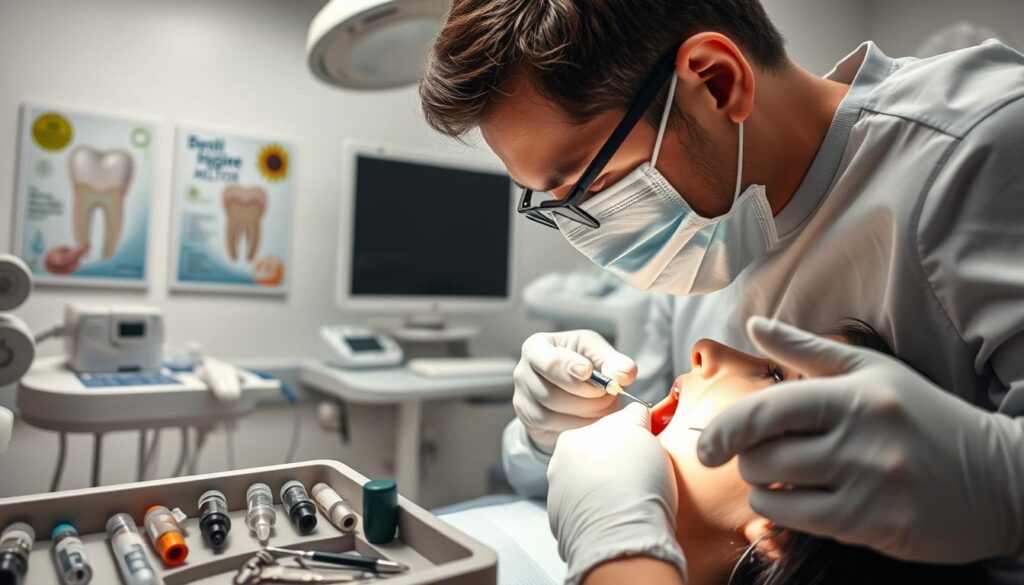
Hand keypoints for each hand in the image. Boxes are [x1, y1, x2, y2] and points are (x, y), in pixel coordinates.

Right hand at [513, 330, 636, 453]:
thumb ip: (614, 362)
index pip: (549, 361)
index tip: (590, 372)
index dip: (570, 369)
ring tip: (604, 406)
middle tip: (609, 395)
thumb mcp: (599, 355)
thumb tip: (624, 374)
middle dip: (586, 397)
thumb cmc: (584, 363)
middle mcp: (523, 370)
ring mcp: (522, 397)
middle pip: (551, 392)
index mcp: (538, 346)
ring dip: (585, 413)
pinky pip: (552, 428)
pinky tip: (592, 419)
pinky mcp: (528, 419)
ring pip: (551, 413)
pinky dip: (578, 425)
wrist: (571, 388)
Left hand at [548, 403, 685, 584]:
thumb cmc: (634, 485)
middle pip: (595, 452)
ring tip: (628, 497)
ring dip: (604, 485)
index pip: (608, 426)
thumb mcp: (640, 432)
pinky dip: (596, 509)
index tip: (645, 447)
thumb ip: (633, 417)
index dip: (633, 435)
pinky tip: (614, 514)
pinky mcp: (561, 521)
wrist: (621, 537)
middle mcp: (559, 463)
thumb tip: (635, 413)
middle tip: (639, 473)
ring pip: (588, 480)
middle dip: (614, 459)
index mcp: (572, 437)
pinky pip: (583, 507)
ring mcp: (558, 492)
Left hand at [698, 317, 1023, 561]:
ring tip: (782, 475)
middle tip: (761, 455)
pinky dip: (781, 510)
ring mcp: (871, 483)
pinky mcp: (878, 523)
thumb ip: (806, 350)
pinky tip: (794, 499)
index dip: (727, 429)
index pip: (769, 410)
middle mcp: (862, 437)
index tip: (706, 445)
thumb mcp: (870, 371)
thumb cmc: (923, 416)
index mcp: (855, 394)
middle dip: (747, 457)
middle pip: (763, 454)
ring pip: (776, 489)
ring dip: (763, 485)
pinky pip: (799, 520)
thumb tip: (754, 325)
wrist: (997, 476)